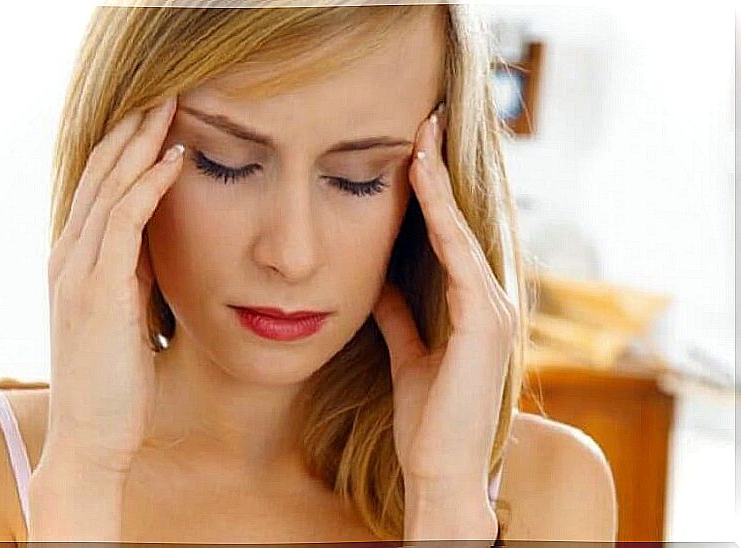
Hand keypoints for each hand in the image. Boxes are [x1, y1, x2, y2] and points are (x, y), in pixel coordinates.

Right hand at [42, 96, 183, 474]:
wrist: (93, 435)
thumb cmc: (115, 379)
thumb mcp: (124, 315)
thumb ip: (132, 275)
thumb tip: (154, 243)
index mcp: (76, 262)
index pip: (101, 190)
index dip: (127, 150)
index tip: (159, 119)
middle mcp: (69, 257)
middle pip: (101, 176)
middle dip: (133, 131)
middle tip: (166, 94)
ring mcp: (78, 272)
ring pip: (110, 189)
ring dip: (141, 144)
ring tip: (171, 107)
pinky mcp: (97, 292)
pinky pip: (124, 224)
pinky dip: (148, 187)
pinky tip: (174, 160)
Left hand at [372, 102, 517, 488]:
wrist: (440, 470)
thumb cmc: (429, 420)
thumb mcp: (409, 356)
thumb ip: (401, 319)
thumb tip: (381, 285)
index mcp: (472, 309)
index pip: (449, 239)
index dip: (433, 195)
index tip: (414, 153)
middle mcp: (490, 301)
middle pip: (462, 223)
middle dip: (442, 173)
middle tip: (425, 123)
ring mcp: (493, 309)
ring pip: (462, 230)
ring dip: (440, 182)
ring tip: (422, 136)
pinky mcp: (486, 321)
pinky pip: (458, 256)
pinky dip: (441, 216)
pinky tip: (423, 181)